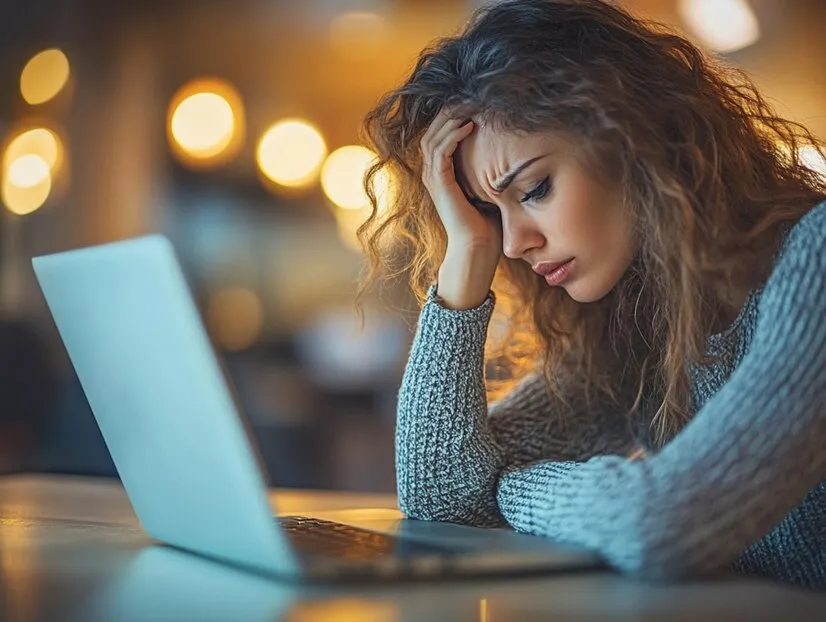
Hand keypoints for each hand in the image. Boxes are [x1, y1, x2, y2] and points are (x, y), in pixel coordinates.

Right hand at [420, 109, 501, 308]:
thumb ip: (492, 169)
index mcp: (442, 173)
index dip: (453, 114)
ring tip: (470, 103)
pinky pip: (440, 151)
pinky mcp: (439, 184)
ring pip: (434, 136)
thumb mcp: (491, 188)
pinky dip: (452, 135)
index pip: (440, 133)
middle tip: (469, 94)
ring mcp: (434, 179)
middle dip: (450, 109)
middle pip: (433, 129)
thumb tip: (514, 149)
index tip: (474, 100)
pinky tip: (470, 124)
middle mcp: (433, 173)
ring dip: (451, 118)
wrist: (478, 249)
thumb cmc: (488, 225)